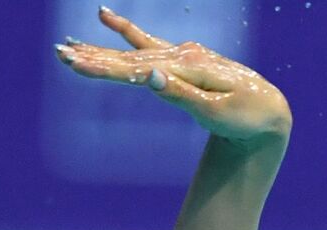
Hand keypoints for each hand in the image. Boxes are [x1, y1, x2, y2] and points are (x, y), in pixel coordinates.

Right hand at [55, 7, 290, 145]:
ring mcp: (180, 54)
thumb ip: (182, 94)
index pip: (135, 70)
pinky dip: (125, 30)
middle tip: (59, 54)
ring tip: (68, 47)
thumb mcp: (216, 112)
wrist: (267, 109)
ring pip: (131, 52)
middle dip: (92, 57)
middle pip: (127, 58)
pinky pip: (147, 42)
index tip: (76, 65)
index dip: (103, 68)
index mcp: (186, 68)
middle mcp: (180, 56)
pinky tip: (104, 15)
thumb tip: (150, 77)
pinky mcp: (181, 58)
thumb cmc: (244, 117)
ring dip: (98, 50)